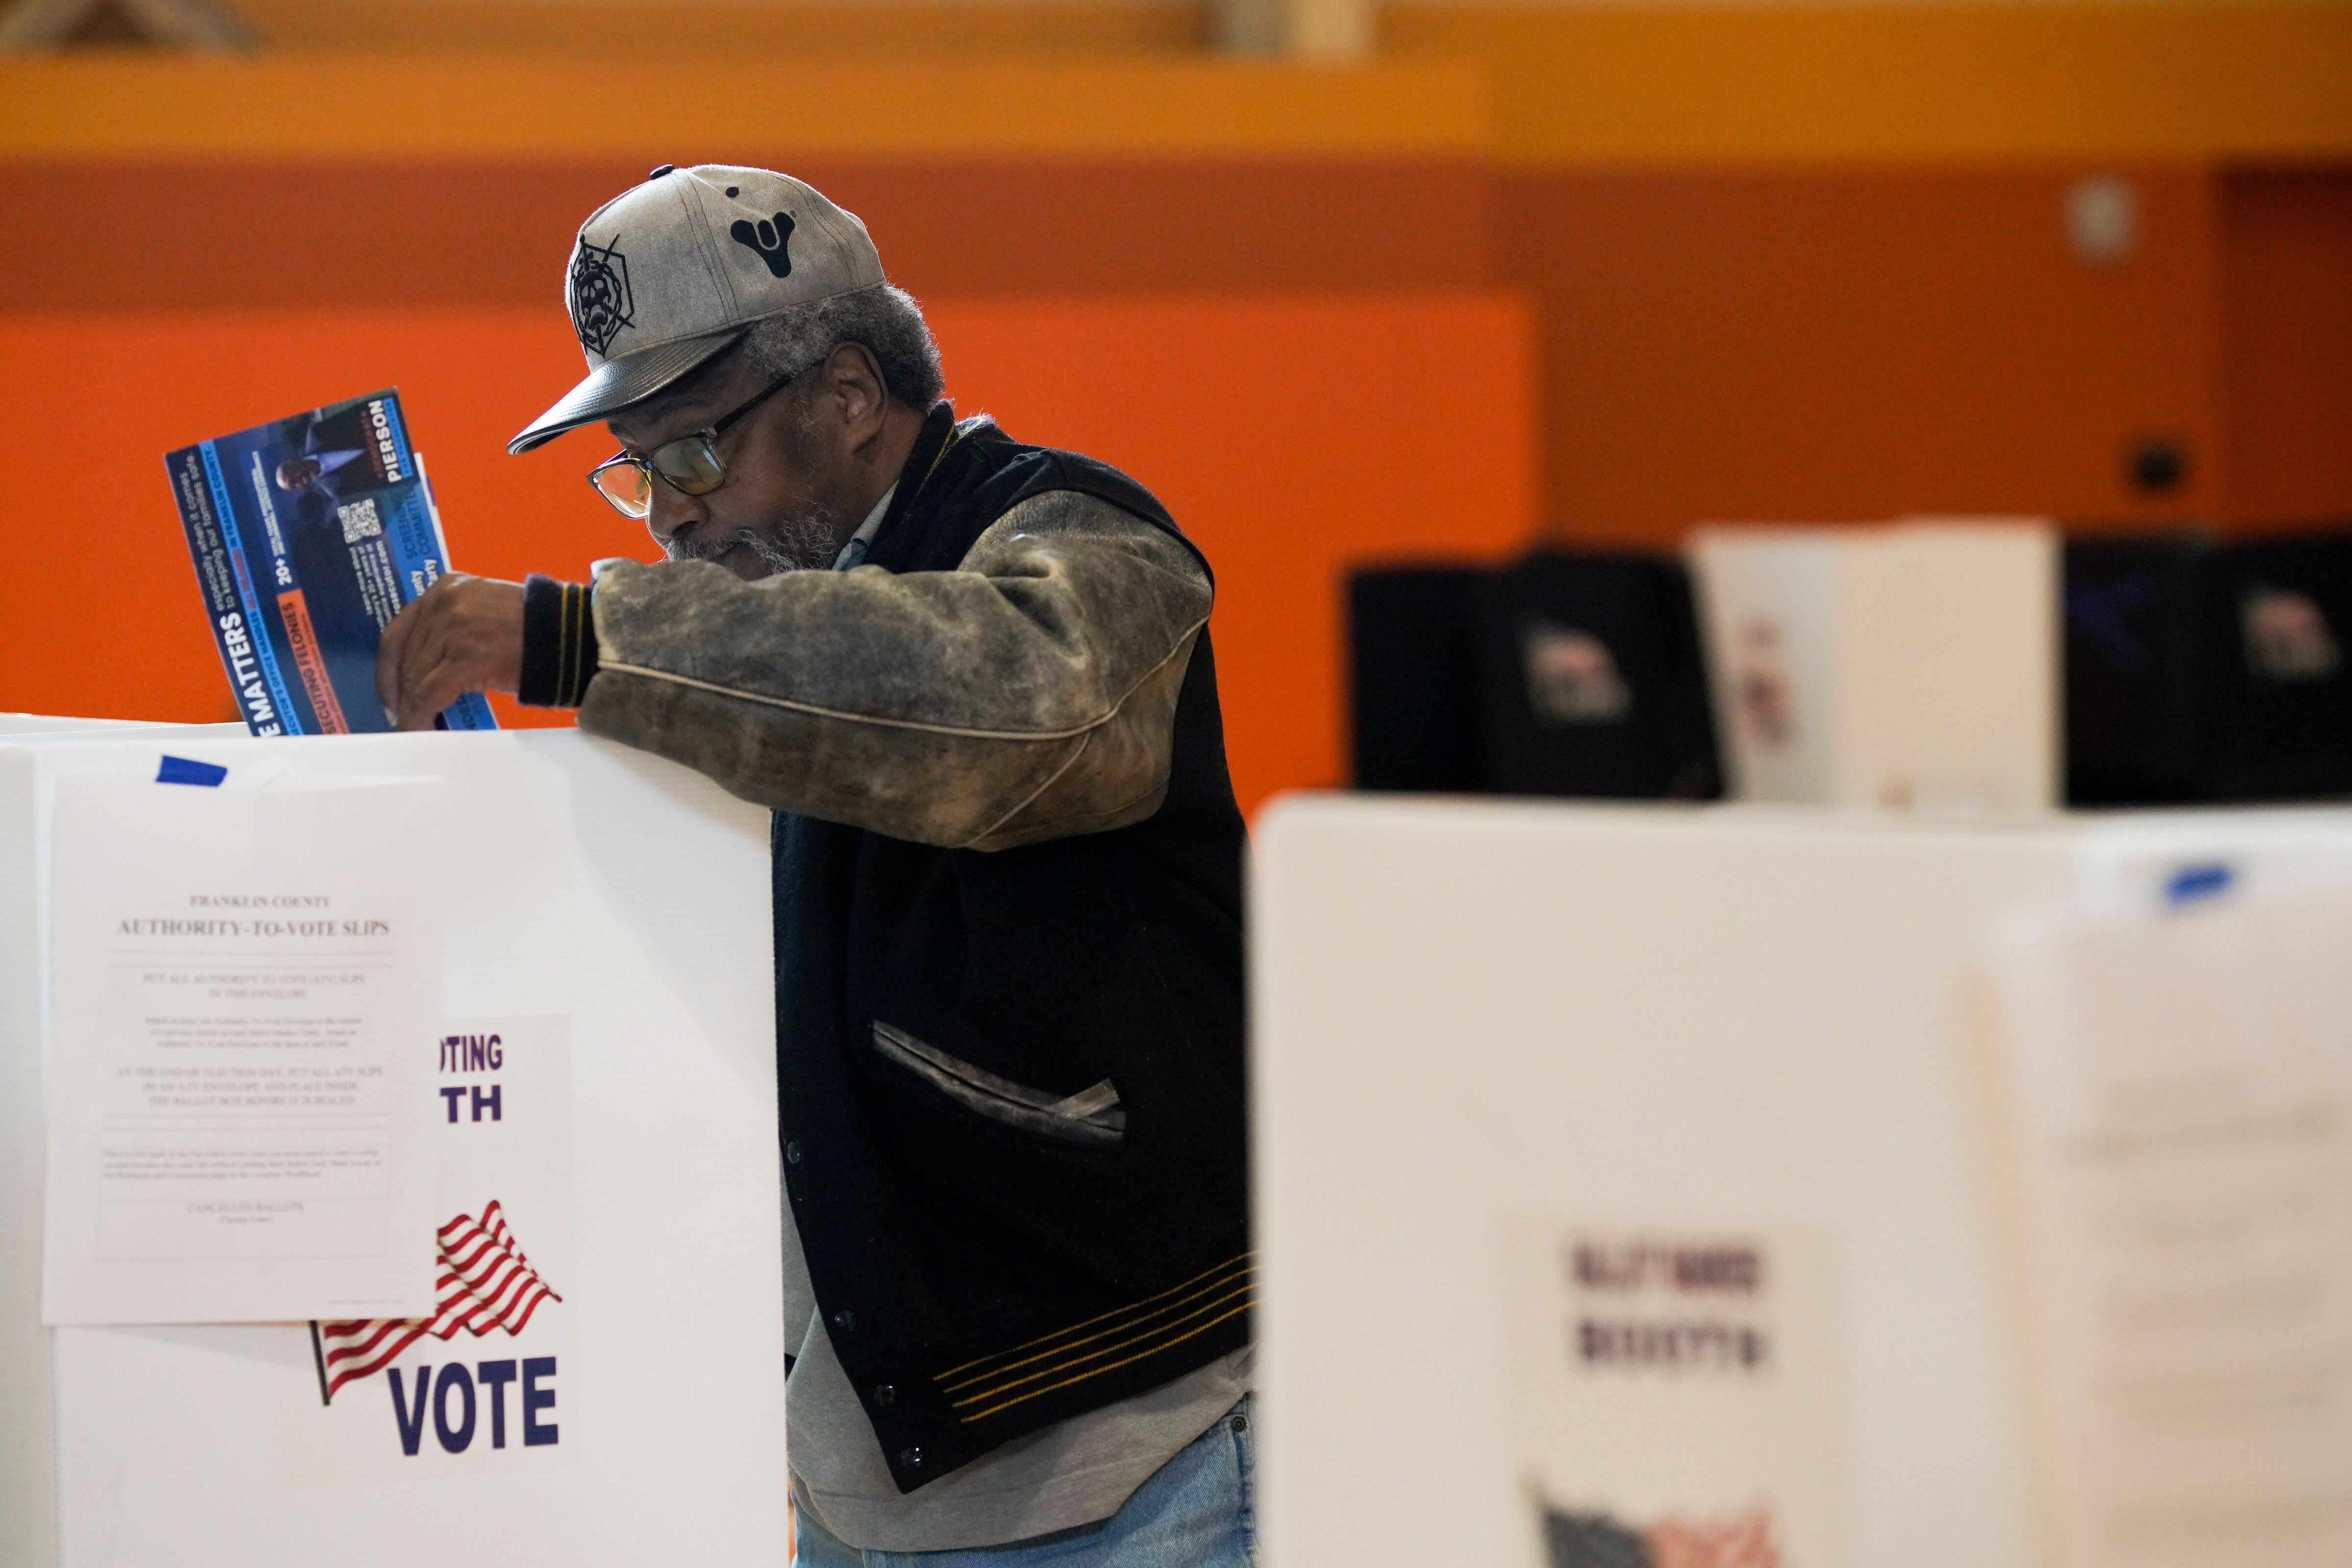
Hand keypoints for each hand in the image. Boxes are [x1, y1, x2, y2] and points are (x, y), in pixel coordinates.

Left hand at [376, 573, 524, 730]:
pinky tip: (422, 727)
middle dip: (400, 691)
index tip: (388, 688)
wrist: (569, 636)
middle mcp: (444, 603)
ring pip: (415, 677)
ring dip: (411, 707)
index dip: (387, 666)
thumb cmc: (535, 628)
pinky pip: (430, 693)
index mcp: (446, 588)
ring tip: (414, 724)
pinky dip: (421, 715)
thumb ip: (451, 626)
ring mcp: (454, 629)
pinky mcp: (467, 657)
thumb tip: (429, 664)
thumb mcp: (483, 611)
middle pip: (405, 657)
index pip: (398, 629)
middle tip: (401, 713)